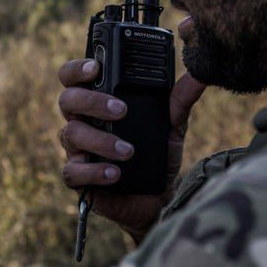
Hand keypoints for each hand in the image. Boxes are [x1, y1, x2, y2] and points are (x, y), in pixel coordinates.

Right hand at [56, 17, 206, 241]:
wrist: (158, 198)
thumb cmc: (157, 155)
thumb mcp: (172, 125)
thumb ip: (180, 101)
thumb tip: (199, 76)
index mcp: (96, 102)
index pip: (74, 77)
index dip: (78, 69)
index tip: (97, 68)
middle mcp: (81, 122)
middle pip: (67, 101)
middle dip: (92, 102)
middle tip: (121, 110)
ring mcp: (77, 150)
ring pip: (71, 135)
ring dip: (100, 140)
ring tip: (128, 151)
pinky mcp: (79, 178)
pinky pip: (72, 172)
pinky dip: (94, 172)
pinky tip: (115, 174)